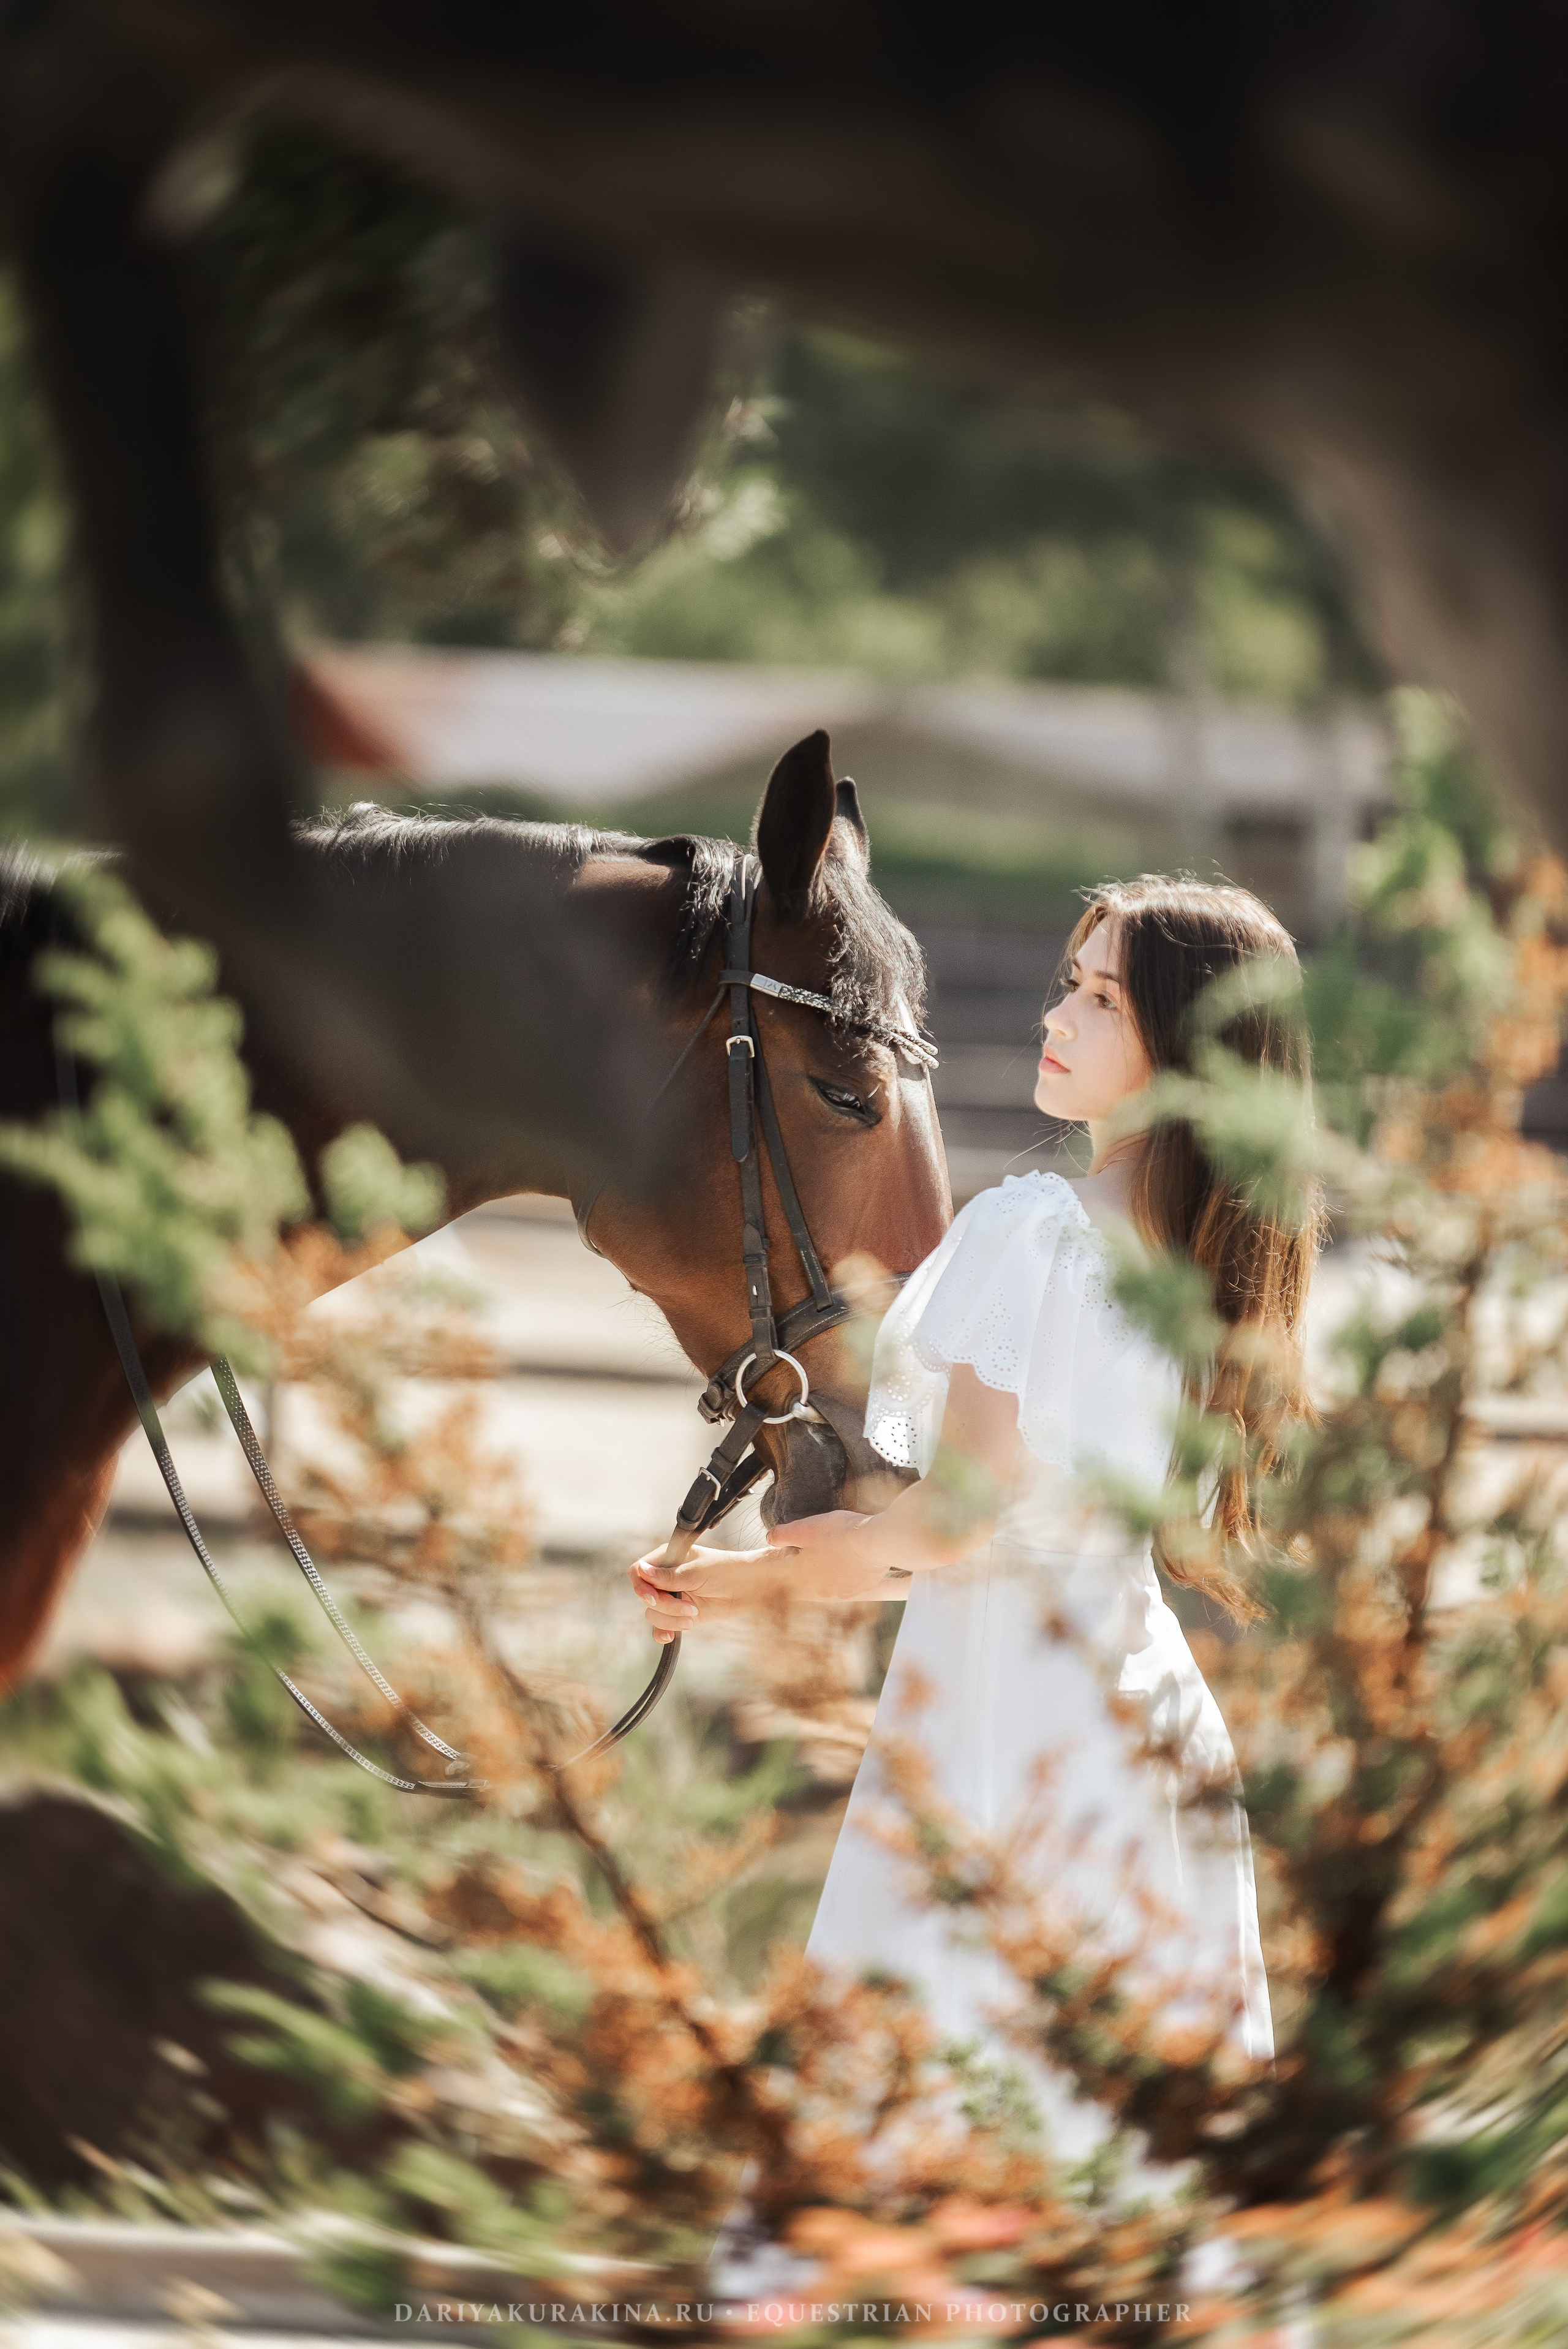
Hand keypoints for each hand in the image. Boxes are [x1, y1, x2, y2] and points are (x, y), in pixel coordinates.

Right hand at [629, 1542, 783, 1643]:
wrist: (750, 1588)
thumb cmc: (726, 1571)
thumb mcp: (697, 1573)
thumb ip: (669, 1576)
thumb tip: (641, 1570)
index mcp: (668, 1558)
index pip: (638, 1570)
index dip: (640, 1585)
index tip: (653, 1597)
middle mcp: (666, 1578)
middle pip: (645, 1596)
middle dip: (665, 1605)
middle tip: (689, 1607)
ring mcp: (673, 1596)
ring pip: (654, 1613)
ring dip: (671, 1619)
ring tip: (694, 1616)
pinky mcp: (680, 1614)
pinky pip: (661, 1626)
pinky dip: (663, 1632)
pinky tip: (671, 1637)